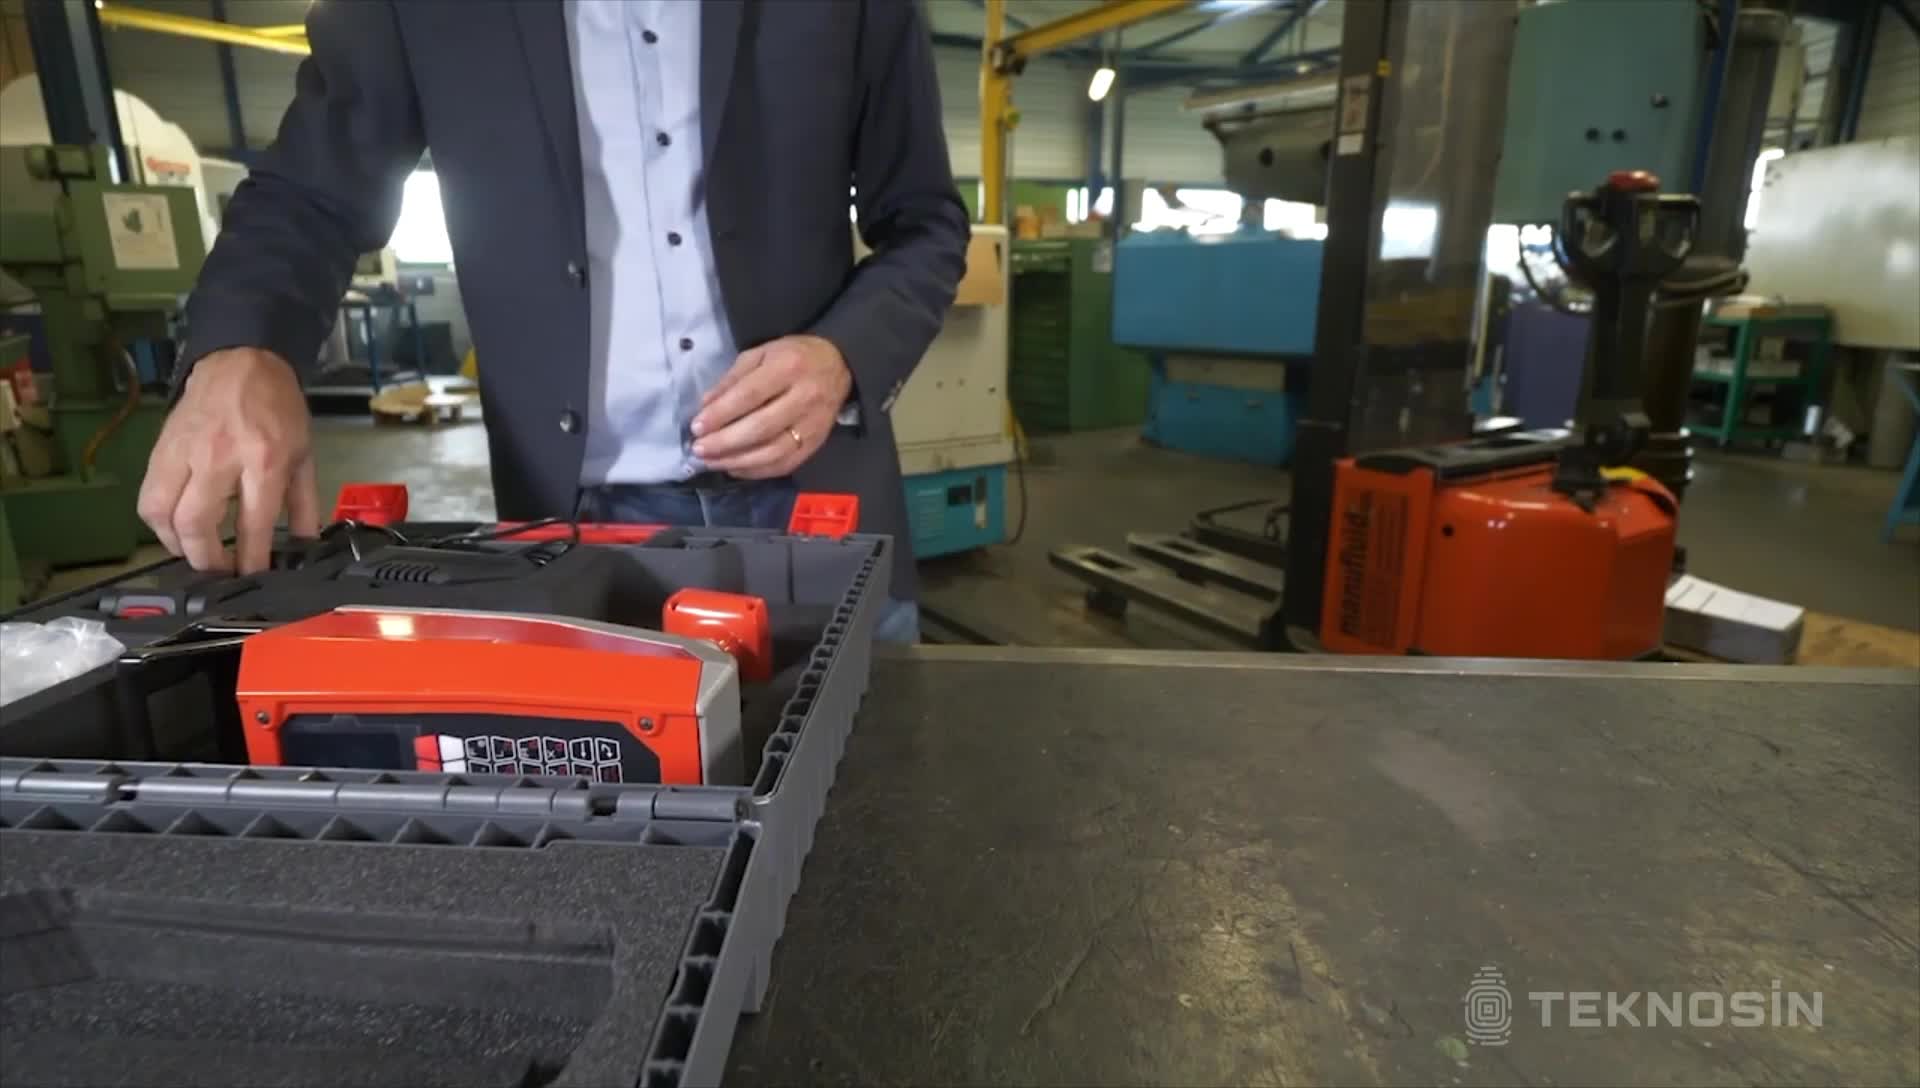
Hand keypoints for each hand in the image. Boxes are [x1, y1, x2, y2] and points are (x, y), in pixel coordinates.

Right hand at [137, 348, 320, 573]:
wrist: (242, 361)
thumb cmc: (278, 408)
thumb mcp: (305, 453)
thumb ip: (304, 502)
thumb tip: (306, 543)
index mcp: (264, 460)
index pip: (253, 522)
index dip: (251, 558)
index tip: (251, 576)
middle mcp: (220, 458)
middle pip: (196, 522)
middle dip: (204, 558)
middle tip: (216, 571)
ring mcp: (185, 452)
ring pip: (161, 511)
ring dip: (173, 543)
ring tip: (191, 552)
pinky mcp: (161, 447)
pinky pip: (147, 494)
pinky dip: (157, 520)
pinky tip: (173, 527)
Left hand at [691, 335, 851, 478]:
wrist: (838, 365)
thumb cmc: (793, 356)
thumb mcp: (760, 354)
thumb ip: (732, 379)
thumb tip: (705, 406)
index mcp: (788, 368)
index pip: (750, 395)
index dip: (720, 414)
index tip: (696, 427)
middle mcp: (804, 397)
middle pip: (761, 427)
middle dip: (725, 442)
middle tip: (699, 449)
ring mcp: (813, 425)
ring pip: (773, 452)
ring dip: (737, 461)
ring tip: (711, 462)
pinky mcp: (817, 444)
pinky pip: (785, 465)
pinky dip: (757, 471)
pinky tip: (735, 468)